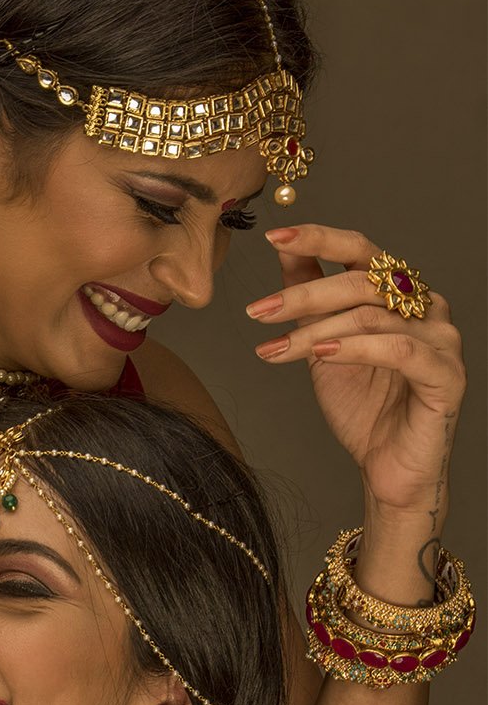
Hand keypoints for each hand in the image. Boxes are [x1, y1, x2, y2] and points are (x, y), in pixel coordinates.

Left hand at [247, 225, 464, 518]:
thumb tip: (285, 249)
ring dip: (313, 332)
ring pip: (371, 317)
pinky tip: (321, 354)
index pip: (362, 250)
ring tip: (274, 349)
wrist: (386, 469)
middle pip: (361, 282)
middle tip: (258, 311)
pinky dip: (355, 348)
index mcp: (399, 295)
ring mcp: (441, 340)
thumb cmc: (363, 408)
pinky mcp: (446, 374)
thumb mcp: (324, 345)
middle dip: (302, 295)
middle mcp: (426, 308)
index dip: (319, 238)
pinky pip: (399, 350)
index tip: (274, 235)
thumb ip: (312, 298)